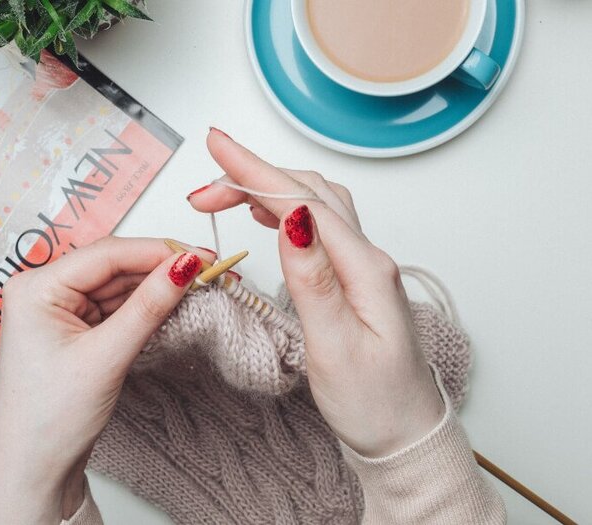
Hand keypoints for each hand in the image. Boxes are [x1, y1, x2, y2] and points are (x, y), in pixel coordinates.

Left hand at [0, 237, 207, 523]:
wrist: (34, 471)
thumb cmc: (48, 419)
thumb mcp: (105, 357)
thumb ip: (148, 307)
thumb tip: (185, 267)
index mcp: (36, 288)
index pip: (107, 255)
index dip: (158, 251)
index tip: (200, 256)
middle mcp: (46, 292)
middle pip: (115, 266)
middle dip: (162, 268)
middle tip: (208, 269)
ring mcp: (62, 311)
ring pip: (120, 286)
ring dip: (158, 287)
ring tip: (199, 286)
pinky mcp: (78, 329)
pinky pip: (118, 307)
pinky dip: (146, 306)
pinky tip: (173, 303)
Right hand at [187, 129, 444, 457]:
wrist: (404, 433)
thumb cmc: (374, 402)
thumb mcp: (336, 347)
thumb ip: (313, 279)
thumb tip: (292, 218)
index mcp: (365, 269)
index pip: (304, 201)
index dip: (256, 171)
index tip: (217, 146)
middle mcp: (368, 258)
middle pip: (309, 193)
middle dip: (254, 176)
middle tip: (204, 185)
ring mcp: (362, 266)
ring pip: (314, 204)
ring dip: (270, 188)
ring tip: (226, 192)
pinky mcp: (353, 278)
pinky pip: (319, 226)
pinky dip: (287, 209)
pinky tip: (268, 215)